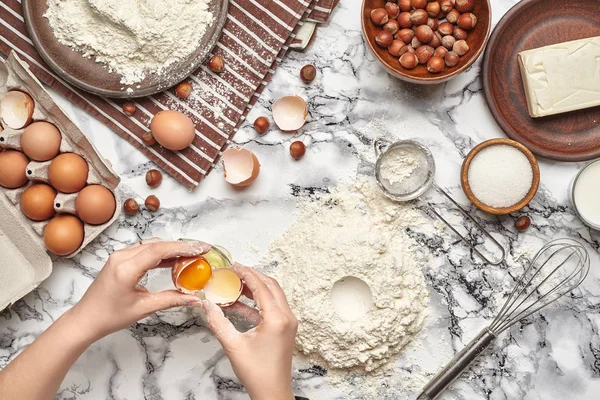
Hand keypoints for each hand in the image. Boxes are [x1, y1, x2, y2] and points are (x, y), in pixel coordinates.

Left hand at [68, 239, 210, 341]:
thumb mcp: (143, 308)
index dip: (182, 248)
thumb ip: (171, 300)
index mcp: (126, 269)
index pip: (158, 250)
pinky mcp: (119, 260)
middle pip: (156, 244)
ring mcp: (119, 257)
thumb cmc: (109, 316)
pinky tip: (173, 260)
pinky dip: (160, 253)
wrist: (85, 319)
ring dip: (171, 248)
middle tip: (201, 250)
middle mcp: (121, 257)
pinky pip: (143, 251)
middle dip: (181, 246)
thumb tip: (194, 299)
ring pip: (151, 245)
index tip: (200, 249)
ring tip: (191, 255)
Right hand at [201, 264, 297, 399]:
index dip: (247, 274)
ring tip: (237, 283)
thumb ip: (218, 322)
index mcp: (277, 318)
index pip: (262, 287)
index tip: (234, 266)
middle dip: (253, 276)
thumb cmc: (257, 373)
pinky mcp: (285, 328)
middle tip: (235, 271)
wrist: (272, 392)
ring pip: (274, 295)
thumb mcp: (233, 345)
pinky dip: (258, 302)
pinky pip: (273, 307)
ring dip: (256, 288)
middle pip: (271, 286)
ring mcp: (288, 323)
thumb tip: (207, 305)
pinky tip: (240, 302)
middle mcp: (287, 317)